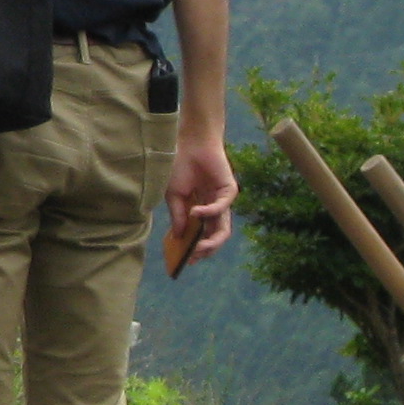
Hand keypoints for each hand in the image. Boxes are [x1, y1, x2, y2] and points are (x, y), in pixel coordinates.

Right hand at [165, 134, 236, 258]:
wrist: (189, 143)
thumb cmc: (180, 167)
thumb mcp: (173, 196)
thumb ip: (178, 217)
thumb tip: (179, 238)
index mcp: (200, 211)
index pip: (201, 236)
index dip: (194, 249)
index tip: (185, 261)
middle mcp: (214, 209)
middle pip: (214, 236)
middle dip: (204, 250)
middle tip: (192, 257)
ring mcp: (223, 201)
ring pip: (223, 228)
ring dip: (211, 241)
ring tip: (198, 247)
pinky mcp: (230, 190)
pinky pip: (222, 207)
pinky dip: (209, 212)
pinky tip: (195, 212)